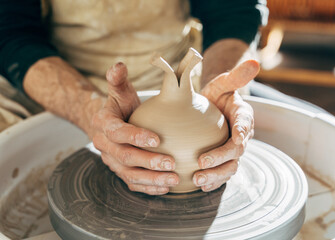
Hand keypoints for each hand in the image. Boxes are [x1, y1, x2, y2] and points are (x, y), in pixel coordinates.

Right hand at [92, 63, 178, 194]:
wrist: (109, 125)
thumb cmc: (120, 107)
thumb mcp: (120, 92)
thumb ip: (118, 80)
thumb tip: (119, 65)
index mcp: (104, 124)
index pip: (118, 132)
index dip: (135, 136)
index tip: (157, 139)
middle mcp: (104, 145)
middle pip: (124, 157)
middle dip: (148, 162)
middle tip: (171, 163)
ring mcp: (111, 161)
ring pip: (129, 174)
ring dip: (151, 179)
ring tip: (173, 179)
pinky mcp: (120, 171)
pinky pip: (132, 183)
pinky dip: (148, 188)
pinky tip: (166, 187)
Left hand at [193, 60, 259, 191]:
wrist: (213, 108)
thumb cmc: (217, 94)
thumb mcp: (223, 83)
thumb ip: (235, 76)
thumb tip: (254, 62)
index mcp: (243, 116)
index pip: (245, 123)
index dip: (242, 131)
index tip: (236, 138)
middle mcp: (242, 135)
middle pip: (236, 151)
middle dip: (221, 159)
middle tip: (201, 163)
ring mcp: (233, 150)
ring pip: (230, 167)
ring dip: (215, 175)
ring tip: (198, 179)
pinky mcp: (223, 160)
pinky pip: (221, 173)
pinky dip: (213, 181)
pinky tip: (199, 186)